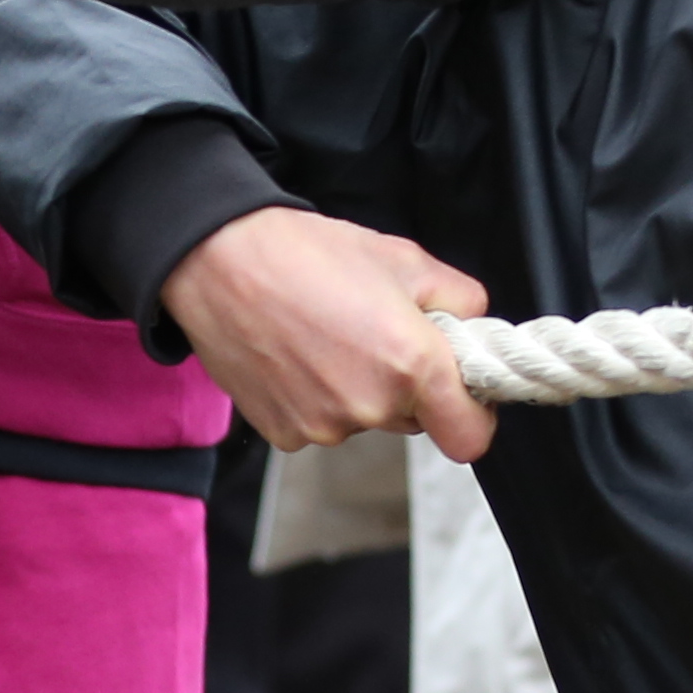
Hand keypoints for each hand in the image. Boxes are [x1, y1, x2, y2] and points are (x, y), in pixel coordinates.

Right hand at [158, 205, 499, 462]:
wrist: (220, 261)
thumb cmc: (308, 254)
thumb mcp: (403, 258)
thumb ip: (459, 299)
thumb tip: (473, 327)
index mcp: (413, 364)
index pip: (470, 438)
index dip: (472, 416)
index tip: (461, 394)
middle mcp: (372, 406)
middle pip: (414, 421)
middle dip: (407, 388)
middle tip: (375, 335)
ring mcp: (325, 426)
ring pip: (365, 420)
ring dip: (358, 391)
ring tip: (327, 337)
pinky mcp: (285, 434)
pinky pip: (321, 424)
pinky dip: (316, 399)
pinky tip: (297, 356)